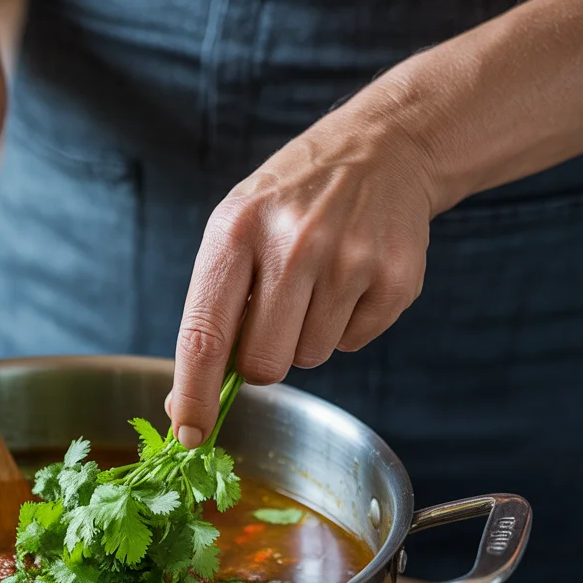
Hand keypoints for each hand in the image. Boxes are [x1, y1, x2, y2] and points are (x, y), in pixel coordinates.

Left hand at [168, 97, 438, 447]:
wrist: (380, 149)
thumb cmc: (289, 203)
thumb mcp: (235, 232)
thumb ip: (209, 312)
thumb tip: (186, 402)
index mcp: (236, 232)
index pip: (206, 334)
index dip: (195, 393)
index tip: (189, 433)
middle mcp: (293, 245)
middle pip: (264, 364)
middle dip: (262, 360)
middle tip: (274, 314)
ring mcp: (350, 260)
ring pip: (310, 358)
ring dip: (306, 336)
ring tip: (316, 281)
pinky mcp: (396, 278)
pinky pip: (354, 343)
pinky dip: (347, 325)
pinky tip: (350, 278)